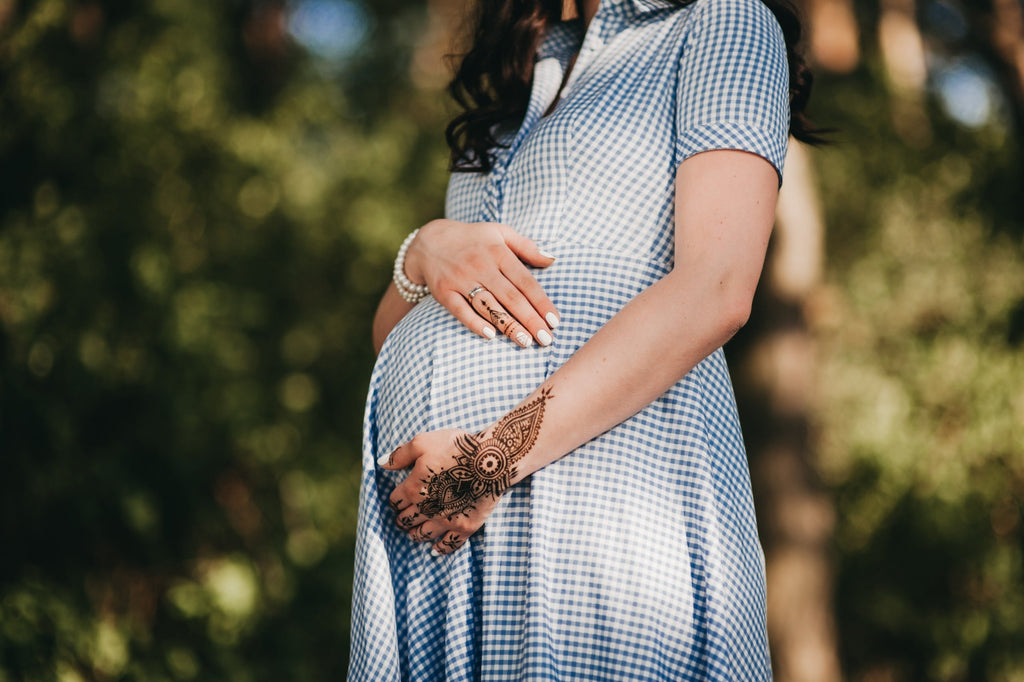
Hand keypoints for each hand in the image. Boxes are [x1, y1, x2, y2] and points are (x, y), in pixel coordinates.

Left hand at [380, 429, 503, 555]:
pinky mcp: (465, 527)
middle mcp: (426, 509)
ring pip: (423, 534)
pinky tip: (434, 550)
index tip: (398, 500)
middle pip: (406, 520)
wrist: (491, 460)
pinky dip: (439, 549)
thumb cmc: (457, 446)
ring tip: (413, 534)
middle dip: (402, 519)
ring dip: (415, 534)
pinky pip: (449, 545)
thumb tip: (381, 464)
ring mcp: (446, 520)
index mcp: (413, 488)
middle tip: (402, 519)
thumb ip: (400, 455)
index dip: (395, 500)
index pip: (395, 500)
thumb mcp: (424, 441)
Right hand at [403, 219, 559, 346]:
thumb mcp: (501, 233)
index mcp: (498, 253)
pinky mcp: (444, 292)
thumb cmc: (473, 239)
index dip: (541, 302)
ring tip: (526, 342)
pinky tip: (491, 336)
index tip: (555, 321)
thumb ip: (527, 247)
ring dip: (508, 326)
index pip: (525, 282)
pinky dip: (474, 323)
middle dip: (531, 320)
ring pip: (488, 306)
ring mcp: (461, 279)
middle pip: (510, 297)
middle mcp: (481, 266)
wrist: (430, 241)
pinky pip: (460, 310)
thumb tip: (552, 260)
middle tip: (546, 339)